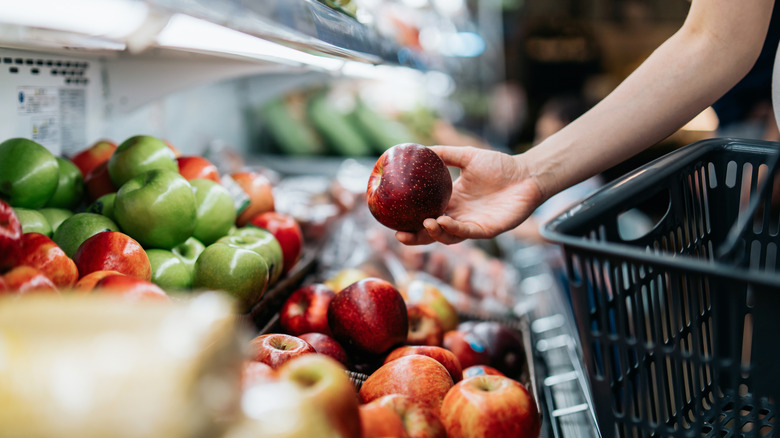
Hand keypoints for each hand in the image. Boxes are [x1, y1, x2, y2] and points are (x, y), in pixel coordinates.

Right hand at [395, 146, 543, 244]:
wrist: (526, 173)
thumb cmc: (500, 166)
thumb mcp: (466, 156)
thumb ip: (444, 154)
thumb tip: (418, 148)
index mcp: (451, 202)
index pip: (425, 215)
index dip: (409, 220)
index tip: (391, 219)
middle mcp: (459, 216)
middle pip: (432, 233)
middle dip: (415, 237)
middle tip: (399, 235)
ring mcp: (472, 225)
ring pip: (448, 236)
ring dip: (434, 233)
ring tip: (426, 222)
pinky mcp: (487, 230)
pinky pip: (466, 233)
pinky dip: (453, 229)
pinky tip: (443, 220)